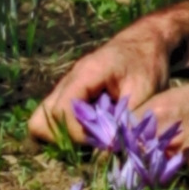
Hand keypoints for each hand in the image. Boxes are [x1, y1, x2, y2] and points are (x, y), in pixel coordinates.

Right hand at [28, 14, 178, 149]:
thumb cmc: (147, 63)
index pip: (61, 111)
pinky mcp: (71, 95)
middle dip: (63, 138)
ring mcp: (67, 88)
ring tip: (94, 139)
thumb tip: (111, 147)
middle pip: (41, 118)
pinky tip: (95, 132)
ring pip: (44, 120)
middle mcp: (69, 81)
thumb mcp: (145, 90)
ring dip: (65, 136)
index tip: (102, 142)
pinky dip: (71, 131)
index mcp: (85, 75)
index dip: (76, 133)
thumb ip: (127, 118)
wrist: (146, 42)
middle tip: (92, 144)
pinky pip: (57, 118)